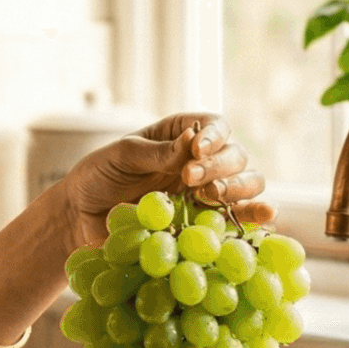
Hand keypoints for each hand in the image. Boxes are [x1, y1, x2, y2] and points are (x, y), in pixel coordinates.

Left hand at [58, 113, 271, 247]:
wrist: (83, 216)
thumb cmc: (99, 176)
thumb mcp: (121, 156)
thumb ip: (156, 151)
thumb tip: (192, 139)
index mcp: (181, 134)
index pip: (215, 125)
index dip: (214, 136)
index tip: (196, 150)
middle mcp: (201, 161)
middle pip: (236, 156)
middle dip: (220, 166)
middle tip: (191, 179)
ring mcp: (207, 192)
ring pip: (249, 183)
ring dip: (239, 188)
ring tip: (211, 197)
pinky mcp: (207, 222)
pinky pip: (241, 217)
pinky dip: (256, 216)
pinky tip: (265, 217)